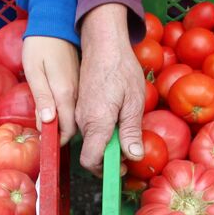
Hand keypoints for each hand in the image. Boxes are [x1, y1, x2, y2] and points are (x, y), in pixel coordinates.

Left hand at [22, 36, 78, 145]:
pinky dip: (67, 112)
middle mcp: (76, 92)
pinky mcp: (80, 82)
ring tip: (48, 127)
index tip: (46, 145)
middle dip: (61, 135)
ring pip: (76, 115)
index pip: (68, 128)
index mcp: (65, 92)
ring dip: (64, 124)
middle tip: (44, 139)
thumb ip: (42, 97)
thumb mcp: (34, 70)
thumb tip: (47, 122)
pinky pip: (76, 104)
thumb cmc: (39, 44)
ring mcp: (80, 87)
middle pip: (73, 124)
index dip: (57, 140)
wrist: (55, 22)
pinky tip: (56, 111)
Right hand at [75, 3, 144, 175]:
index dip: (105, 171)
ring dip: (108, 143)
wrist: (102, 43)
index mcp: (96, 122)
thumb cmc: (121, 68)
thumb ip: (131, 131)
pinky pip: (89, 127)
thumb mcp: (134, 101)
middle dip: (109, 159)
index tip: (124, 168)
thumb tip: (133, 156)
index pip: (91, 160)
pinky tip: (118, 118)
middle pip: (91, 152)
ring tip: (127, 131)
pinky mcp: (80, 106)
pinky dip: (103, 131)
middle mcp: (82, 121)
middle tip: (131, 151)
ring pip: (91, 140)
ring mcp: (79, 113)